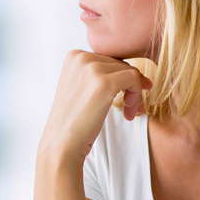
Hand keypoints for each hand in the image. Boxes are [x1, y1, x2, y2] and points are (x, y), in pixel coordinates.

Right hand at [38, 51, 151, 165]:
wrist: (62, 143)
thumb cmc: (74, 121)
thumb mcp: (82, 87)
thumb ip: (99, 74)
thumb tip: (133, 69)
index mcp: (74, 56)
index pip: (110, 59)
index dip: (120, 79)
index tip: (124, 99)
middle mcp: (81, 57)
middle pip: (121, 64)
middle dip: (130, 87)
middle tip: (129, 109)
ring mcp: (92, 69)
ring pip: (130, 71)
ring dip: (135, 93)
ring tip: (129, 113)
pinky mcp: (105, 83)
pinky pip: (134, 79)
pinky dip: (137, 96)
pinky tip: (129, 113)